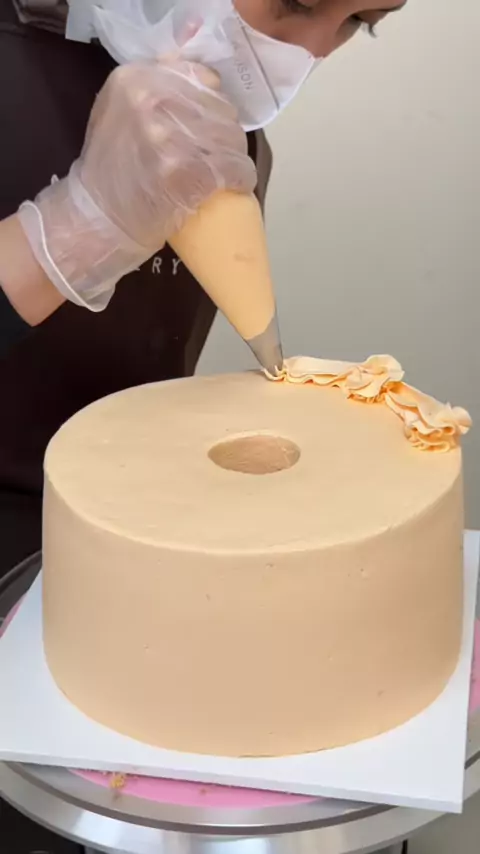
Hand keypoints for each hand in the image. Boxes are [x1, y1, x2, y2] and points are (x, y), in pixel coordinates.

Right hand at [18, 58, 255, 310]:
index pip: (201, 78)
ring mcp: (170, 136)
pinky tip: (235, 186)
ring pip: (232, 137)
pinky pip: (236, 168)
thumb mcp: (119, 113)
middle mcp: (152, 100)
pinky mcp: (188, 171)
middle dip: (224, 134)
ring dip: (234, 157)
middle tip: (217, 155)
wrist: (97, 221)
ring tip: (225, 172)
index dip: (211, 104)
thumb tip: (202, 78)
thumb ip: (154, 90)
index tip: (208, 124)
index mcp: (135, 79)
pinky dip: (241, 179)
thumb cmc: (110, 172)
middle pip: (220, 109)